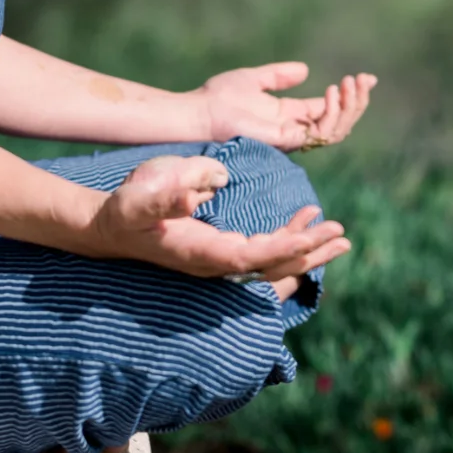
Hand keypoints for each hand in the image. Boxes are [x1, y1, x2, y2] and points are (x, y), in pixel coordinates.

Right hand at [87, 154, 349, 281]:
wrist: (111, 228)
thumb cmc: (126, 208)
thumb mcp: (142, 194)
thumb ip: (170, 192)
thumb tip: (206, 187)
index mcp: (201, 252)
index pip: (251, 256)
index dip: (283, 248)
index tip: (313, 236)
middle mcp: (215, 264)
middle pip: (271, 265)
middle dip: (308, 251)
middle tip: (342, 234)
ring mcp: (220, 261)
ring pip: (273, 262)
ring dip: (307, 248)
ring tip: (339, 234)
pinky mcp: (222, 251)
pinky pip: (265, 252)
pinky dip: (290, 237)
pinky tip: (307, 217)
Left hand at [195, 61, 377, 150]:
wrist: (200, 111)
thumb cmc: (220, 97)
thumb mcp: (255, 79)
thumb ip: (280, 76)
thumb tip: (305, 70)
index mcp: (290, 115)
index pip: (330, 110)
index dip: (351, 95)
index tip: (368, 77)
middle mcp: (294, 129)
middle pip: (340, 122)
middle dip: (357, 102)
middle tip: (363, 79)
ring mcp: (291, 136)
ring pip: (337, 130)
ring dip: (349, 107)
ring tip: (348, 84)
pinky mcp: (286, 139)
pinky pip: (320, 133)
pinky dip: (331, 114)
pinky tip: (331, 93)